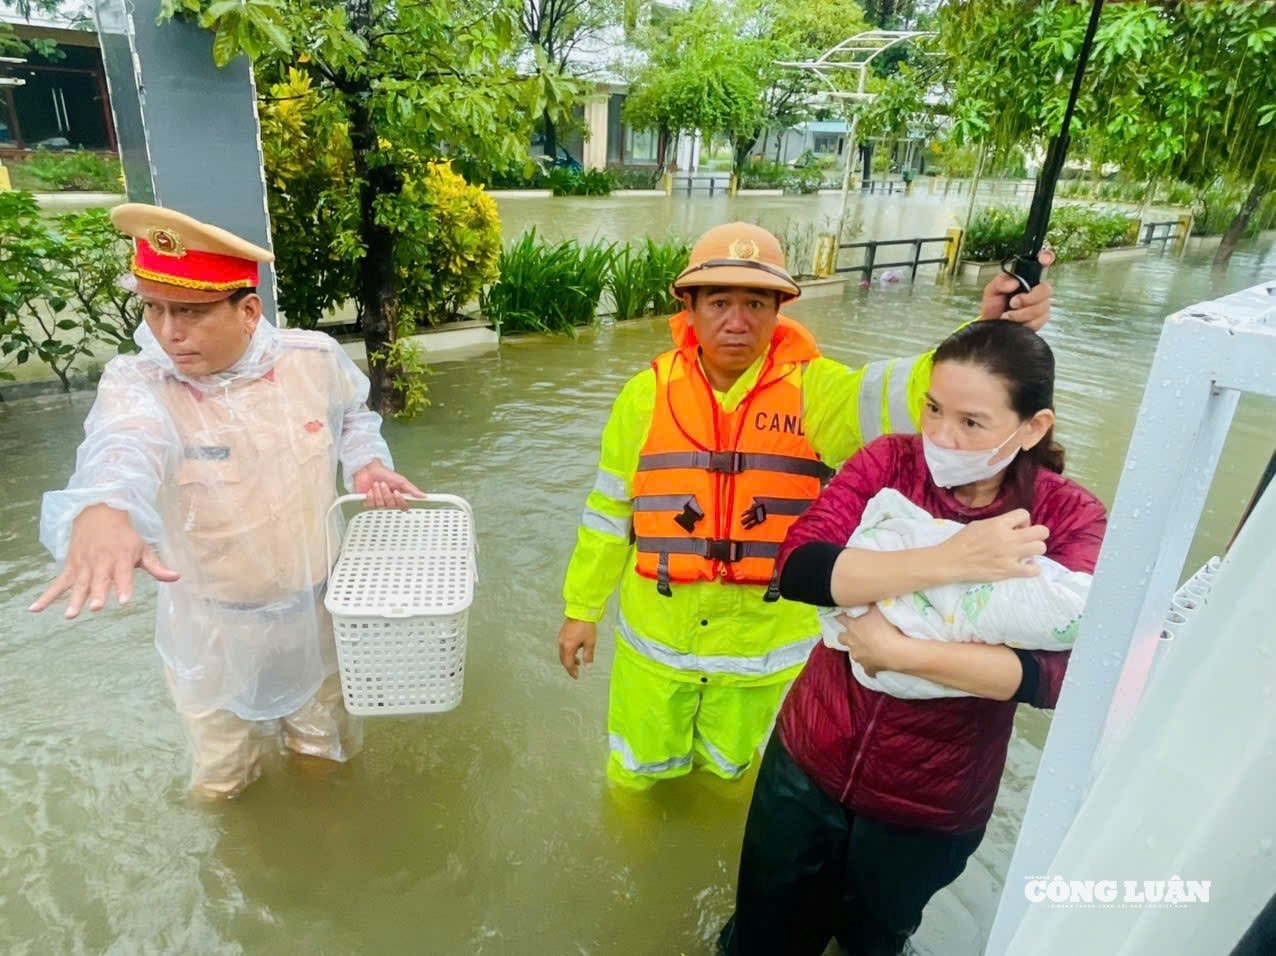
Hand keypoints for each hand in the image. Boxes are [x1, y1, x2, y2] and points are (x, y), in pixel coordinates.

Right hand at [29, 504, 179, 618]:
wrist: (98, 513)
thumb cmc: (124, 536)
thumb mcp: (143, 548)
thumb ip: (157, 566)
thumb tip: (177, 578)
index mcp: (121, 559)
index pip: (124, 575)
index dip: (124, 587)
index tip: (125, 601)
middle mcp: (101, 563)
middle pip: (99, 581)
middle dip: (98, 594)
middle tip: (96, 608)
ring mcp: (84, 566)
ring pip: (79, 584)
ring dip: (74, 599)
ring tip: (70, 615)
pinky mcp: (70, 567)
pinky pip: (57, 583)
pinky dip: (46, 596)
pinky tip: (34, 609)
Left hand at [353, 459, 423, 508]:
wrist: (367, 469)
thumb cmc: (383, 473)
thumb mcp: (400, 479)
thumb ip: (412, 489)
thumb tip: (423, 495)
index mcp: (399, 497)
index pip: (404, 506)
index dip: (401, 500)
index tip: (397, 492)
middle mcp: (390, 501)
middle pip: (392, 505)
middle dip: (387, 493)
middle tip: (384, 484)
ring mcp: (380, 504)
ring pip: (382, 505)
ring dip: (378, 493)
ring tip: (376, 484)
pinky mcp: (370, 504)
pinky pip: (372, 505)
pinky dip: (371, 495)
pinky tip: (370, 490)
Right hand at [557, 618, 596, 678]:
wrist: (581, 611)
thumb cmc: (586, 626)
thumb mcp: (590, 642)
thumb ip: (588, 655)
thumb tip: (588, 666)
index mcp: (568, 647)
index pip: (568, 663)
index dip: (572, 671)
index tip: (576, 676)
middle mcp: (562, 643)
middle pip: (563, 659)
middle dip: (569, 666)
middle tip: (576, 671)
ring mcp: (561, 638)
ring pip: (563, 653)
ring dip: (569, 658)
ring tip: (578, 660)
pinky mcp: (563, 633)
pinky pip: (564, 646)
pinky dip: (568, 651)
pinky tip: (576, 649)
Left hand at [836, 607, 909, 676]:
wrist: (895, 652)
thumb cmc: (885, 628)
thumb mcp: (878, 611)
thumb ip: (870, 606)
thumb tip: (868, 599)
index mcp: (852, 627)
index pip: (841, 619)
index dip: (841, 616)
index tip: (841, 615)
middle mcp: (852, 642)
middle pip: (841, 638)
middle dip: (845, 636)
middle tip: (853, 634)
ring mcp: (859, 656)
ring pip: (853, 654)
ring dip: (858, 651)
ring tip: (868, 648)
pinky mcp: (868, 668)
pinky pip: (867, 669)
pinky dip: (870, 667)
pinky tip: (876, 665)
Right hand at [938, 509, 1048, 582]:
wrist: (951, 561)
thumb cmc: (961, 541)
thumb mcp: (978, 524)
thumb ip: (997, 524)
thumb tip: (1011, 527)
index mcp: (998, 524)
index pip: (1024, 514)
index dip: (1024, 521)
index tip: (1017, 529)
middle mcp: (1008, 538)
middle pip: (1041, 531)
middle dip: (1036, 534)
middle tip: (1026, 540)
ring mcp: (1010, 555)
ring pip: (1041, 548)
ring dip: (1034, 550)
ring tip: (1025, 554)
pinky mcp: (1009, 571)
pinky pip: (1034, 570)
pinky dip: (1032, 569)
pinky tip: (1023, 567)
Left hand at [978, 248, 1055, 329]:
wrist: (992, 327)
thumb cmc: (994, 306)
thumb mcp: (991, 291)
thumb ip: (1000, 283)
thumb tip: (1014, 282)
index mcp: (1026, 278)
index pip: (1042, 263)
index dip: (1047, 257)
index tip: (1043, 259)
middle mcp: (1037, 289)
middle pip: (1046, 289)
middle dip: (1029, 298)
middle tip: (1013, 303)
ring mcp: (1041, 304)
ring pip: (1042, 307)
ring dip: (1022, 313)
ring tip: (1007, 316)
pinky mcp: (1040, 319)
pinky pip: (1039, 320)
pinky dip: (1024, 322)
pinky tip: (1015, 323)